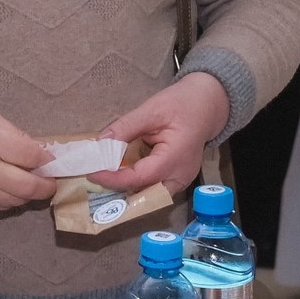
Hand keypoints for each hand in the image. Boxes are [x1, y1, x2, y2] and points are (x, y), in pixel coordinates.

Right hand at [0, 103, 57, 212]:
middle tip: (51, 180)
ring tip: (33, 184)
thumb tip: (38, 151)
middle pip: (27, 186)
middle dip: (46, 185)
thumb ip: (13, 132)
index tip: (50, 158)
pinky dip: (11, 200)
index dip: (46, 158)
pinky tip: (13, 190)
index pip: (30, 156)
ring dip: (29, 194)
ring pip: (15, 200)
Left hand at [90, 72, 229, 196]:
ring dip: (125, 186)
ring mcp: (180, 181)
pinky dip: (135, 182)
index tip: (92, 171)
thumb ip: (125, 127)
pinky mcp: (177, 180)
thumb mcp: (151, 110)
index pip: (139, 178)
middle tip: (94, 174)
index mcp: (175, 158)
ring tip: (103, 173)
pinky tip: (119, 171)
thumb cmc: (182, 104)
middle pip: (143, 193)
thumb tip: (100, 143)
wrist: (207, 105)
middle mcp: (179, 176)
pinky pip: (153, 187)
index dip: (113, 178)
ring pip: (147, 194)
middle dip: (117, 187)